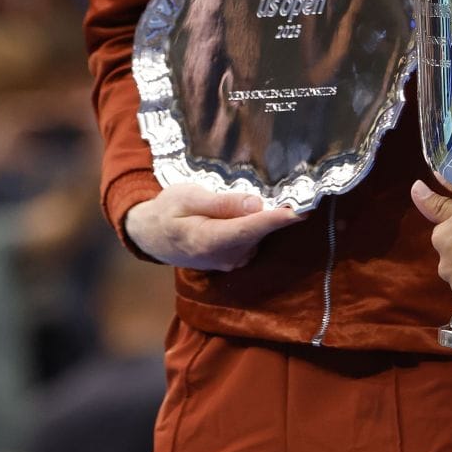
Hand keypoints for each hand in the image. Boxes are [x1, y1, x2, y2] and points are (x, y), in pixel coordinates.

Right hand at [123, 183, 302, 270]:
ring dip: (268, 218)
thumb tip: (255, 204)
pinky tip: (255, 211)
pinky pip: (254, 240)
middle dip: (279, 213)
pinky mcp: (235, 260)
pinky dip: (259, 226)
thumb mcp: (187, 196)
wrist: (151, 236)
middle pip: (259, 232)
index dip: (275, 220)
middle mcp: (223, 256)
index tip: (299, 211)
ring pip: (258, 236)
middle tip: (295, 190)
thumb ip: (221, 203)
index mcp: (208, 239)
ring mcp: (230, 261)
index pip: (249, 229)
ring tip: (273, 196)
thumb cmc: (167, 210)